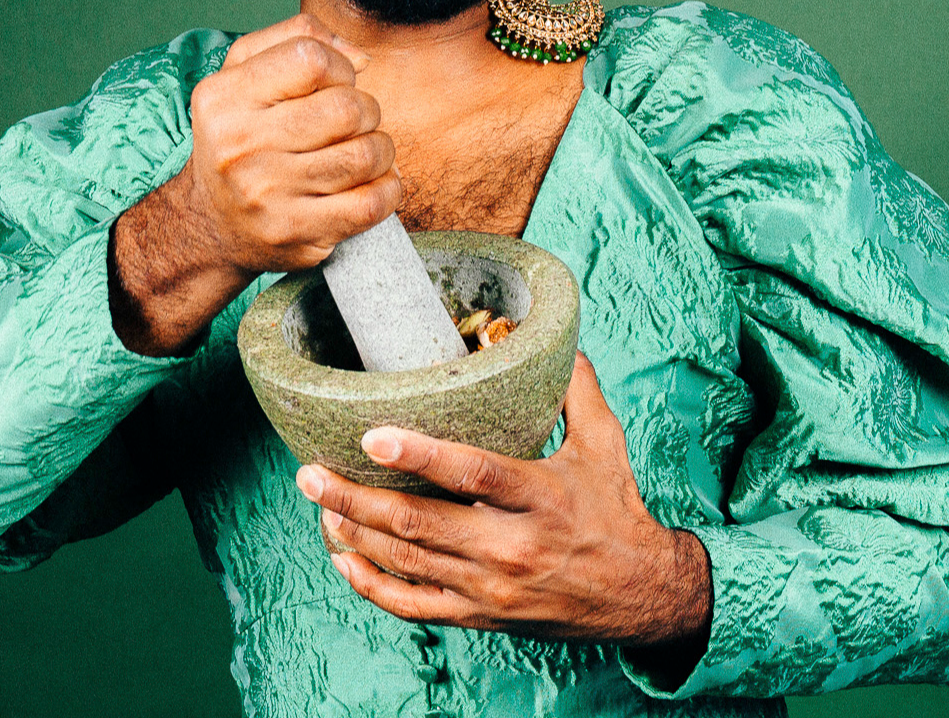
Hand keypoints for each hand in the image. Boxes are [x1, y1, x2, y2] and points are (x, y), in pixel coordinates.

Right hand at [109, 13, 399, 353]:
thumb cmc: (242, 135)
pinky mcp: (295, 234)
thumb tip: (360, 57)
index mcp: (225, 97)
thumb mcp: (245, 71)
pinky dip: (387, 188)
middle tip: (352, 124)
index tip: (333, 85)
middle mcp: (239, 146)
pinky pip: (372, 203)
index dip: (340, 67)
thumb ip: (298, 36)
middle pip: (348, 109)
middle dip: (366, 111)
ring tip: (360, 153)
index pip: (312, 59)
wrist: (210, 224)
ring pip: (367, 155)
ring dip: (380, 150)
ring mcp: (267, 195)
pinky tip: (371, 183)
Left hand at [296, 354, 713, 647]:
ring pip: (407, 562)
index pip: (474, 474)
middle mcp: (513, 548)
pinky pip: (414, 606)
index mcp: (542, 498)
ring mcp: (492, 588)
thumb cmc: (617, 509)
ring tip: (318, 499)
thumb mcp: (606, 444)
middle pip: (419, 524)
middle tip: (309, 470)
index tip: (371, 436)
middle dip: (356, 497)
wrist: (639, 595)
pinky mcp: (482, 615)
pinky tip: (344, 559)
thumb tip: (553, 334)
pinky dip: (372, 585)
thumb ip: (576, 388)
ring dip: (354, 533)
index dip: (419, 456)